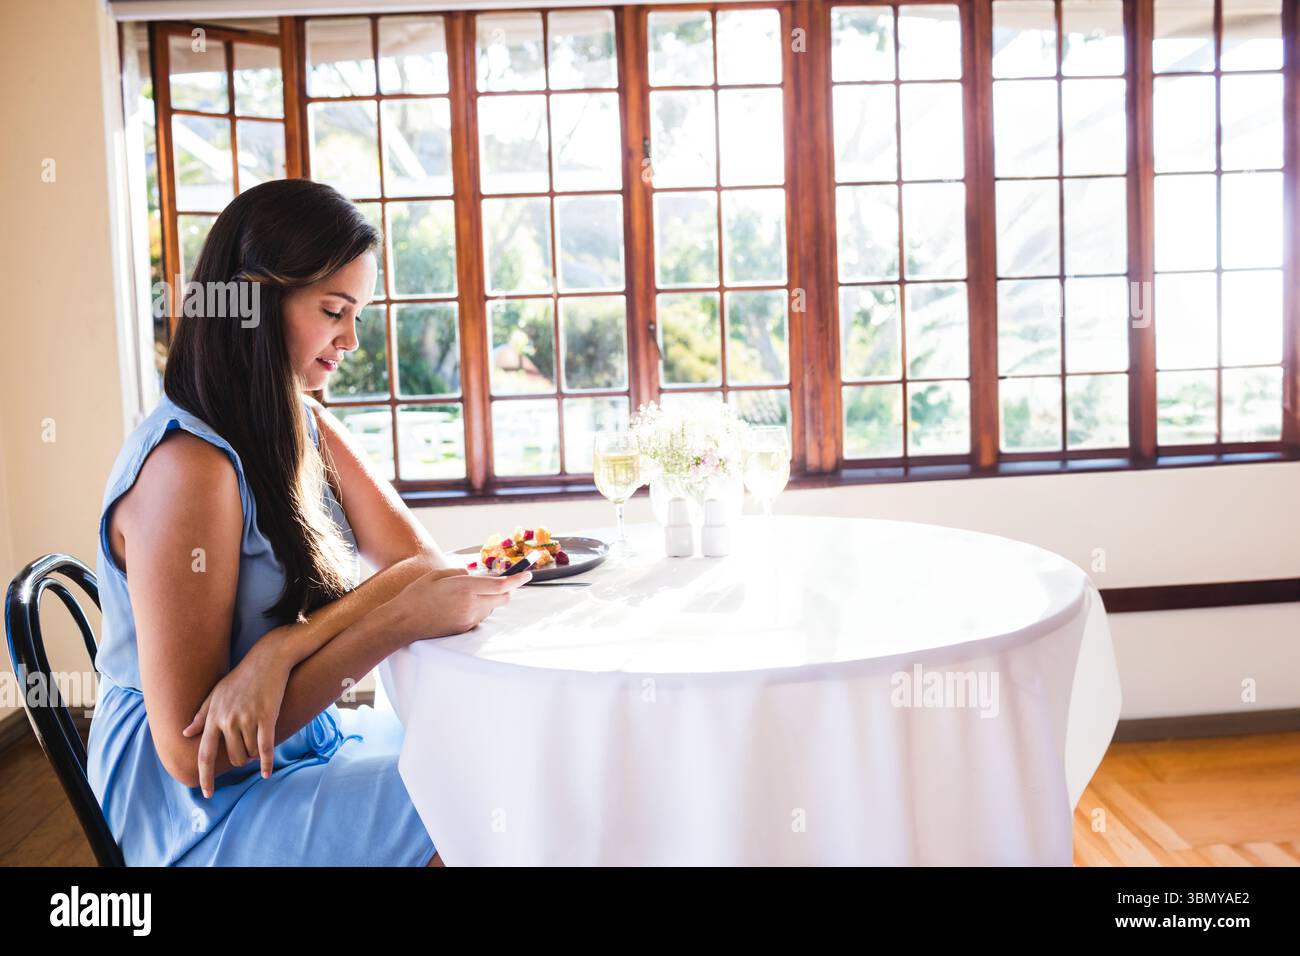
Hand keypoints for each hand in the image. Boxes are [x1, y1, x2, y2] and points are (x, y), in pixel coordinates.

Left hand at [181, 635, 292, 797]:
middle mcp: (228, 720)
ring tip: (257, 744)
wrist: (267, 659)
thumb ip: (201, 715)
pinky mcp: (266, 717)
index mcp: (213, 717)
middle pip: (232, 757)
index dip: (204, 776)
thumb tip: (185, 733)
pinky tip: (266, 773)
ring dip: (253, 755)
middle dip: (240, 760)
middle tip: (246, 753)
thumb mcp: (217, 693)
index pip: (204, 754)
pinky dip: (266, 763)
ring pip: (249, 752)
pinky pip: (265, 747)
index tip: (206, 793)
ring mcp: (247, 719)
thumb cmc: (241, 677)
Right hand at [384, 566, 530, 643]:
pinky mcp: (465, 629)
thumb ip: (460, 573)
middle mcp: (472, 605)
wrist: (403, 622)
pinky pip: (480, 616)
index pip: (501, 584)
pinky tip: (457, 607)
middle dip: (505, 589)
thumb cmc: (417, 595)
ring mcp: (469, 620)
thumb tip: (473, 576)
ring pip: (491, 607)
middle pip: (503, 598)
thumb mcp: (438, 575)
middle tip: (494, 582)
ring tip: (461, 596)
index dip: (518, 579)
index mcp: (466, 588)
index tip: (528, 574)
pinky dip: (477, 609)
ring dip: (487, 599)